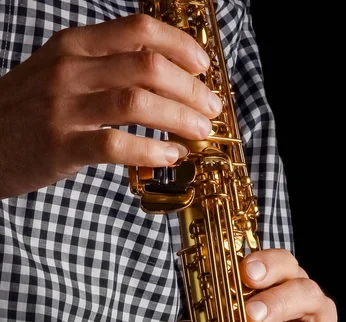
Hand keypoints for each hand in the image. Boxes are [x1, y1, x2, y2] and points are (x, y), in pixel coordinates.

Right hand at [0, 14, 220, 198]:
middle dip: (191, 89)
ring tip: (199, 132)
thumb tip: (156, 75)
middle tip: (210, 108)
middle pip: (148, 66)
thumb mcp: (57, 72)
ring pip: (138, 102)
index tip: (203, 67)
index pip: (139, 31)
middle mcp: (69, 69)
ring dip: (179, 117)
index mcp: (73, 46)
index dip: (180, 47)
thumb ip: (100, 67)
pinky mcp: (60, 146)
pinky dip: (151, 150)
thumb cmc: (24, 112)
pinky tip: (170, 155)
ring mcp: (63, 108)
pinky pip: (116, 145)